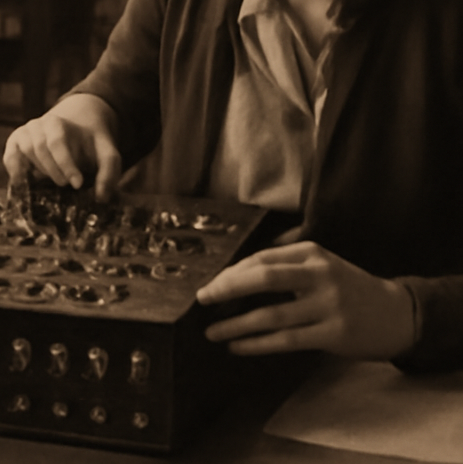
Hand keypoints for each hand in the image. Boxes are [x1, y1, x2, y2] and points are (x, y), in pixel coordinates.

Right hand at [2, 94, 121, 200]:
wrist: (72, 130)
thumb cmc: (89, 146)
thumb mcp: (106, 153)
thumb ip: (109, 172)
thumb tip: (101, 197)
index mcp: (58, 123)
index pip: (57, 142)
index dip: (65, 164)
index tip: (76, 183)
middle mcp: (37, 125)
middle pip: (39, 148)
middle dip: (54, 170)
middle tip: (66, 185)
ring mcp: (23, 134)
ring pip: (25, 153)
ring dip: (40, 171)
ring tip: (54, 181)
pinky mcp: (14, 146)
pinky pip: (9, 158)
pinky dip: (16, 171)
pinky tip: (28, 183)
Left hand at [197, 242, 416, 359]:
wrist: (396, 313)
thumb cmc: (347, 287)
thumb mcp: (321, 263)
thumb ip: (286, 261)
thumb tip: (235, 271)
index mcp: (311, 253)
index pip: (262, 258)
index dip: (233, 272)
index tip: (211, 283)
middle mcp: (319, 275)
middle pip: (264, 278)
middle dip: (227, 288)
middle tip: (202, 299)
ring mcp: (328, 305)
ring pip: (272, 315)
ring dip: (236, 324)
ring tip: (212, 331)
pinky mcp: (333, 334)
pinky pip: (286, 340)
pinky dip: (257, 344)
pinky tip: (237, 346)